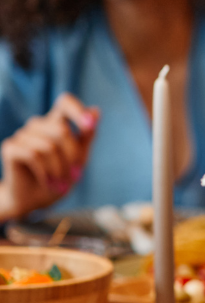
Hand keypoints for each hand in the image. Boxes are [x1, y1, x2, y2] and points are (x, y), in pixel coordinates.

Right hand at [0, 93, 98, 220]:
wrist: (34, 200)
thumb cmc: (59, 177)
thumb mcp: (79, 158)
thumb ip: (86, 136)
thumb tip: (96, 110)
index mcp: (56, 123)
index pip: (65, 102)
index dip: (77, 110)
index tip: (90, 126)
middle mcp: (38, 125)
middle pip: (61, 131)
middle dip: (72, 157)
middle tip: (75, 176)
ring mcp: (22, 135)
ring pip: (49, 146)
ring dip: (59, 169)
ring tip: (61, 184)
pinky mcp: (10, 147)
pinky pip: (33, 155)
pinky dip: (45, 172)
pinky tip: (48, 182)